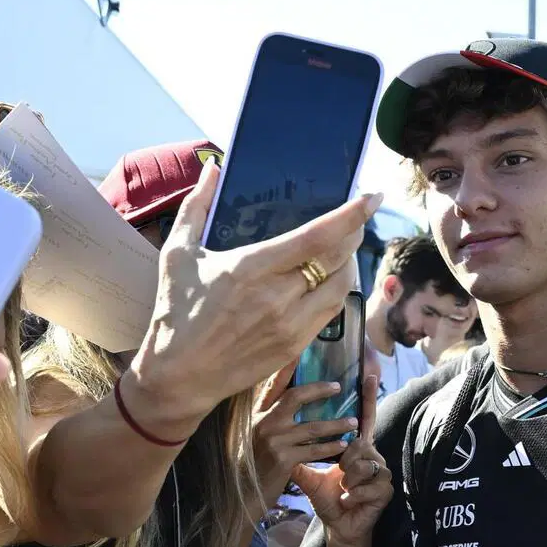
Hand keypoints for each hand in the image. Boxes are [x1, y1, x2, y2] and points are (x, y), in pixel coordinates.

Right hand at [126, 166, 383, 435]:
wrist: (179, 377)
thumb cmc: (175, 314)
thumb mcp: (176, 255)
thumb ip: (195, 207)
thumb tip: (212, 169)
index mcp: (251, 268)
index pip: (317, 237)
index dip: (351, 215)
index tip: (372, 197)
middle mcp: (277, 296)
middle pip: (338, 258)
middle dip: (353, 234)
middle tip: (356, 220)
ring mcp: (289, 324)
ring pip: (342, 286)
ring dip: (349, 264)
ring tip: (342, 250)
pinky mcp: (294, 346)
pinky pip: (330, 312)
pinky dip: (336, 291)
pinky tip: (328, 281)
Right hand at [252, 378, 356, 499]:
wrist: (242, 496)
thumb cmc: (252, 465)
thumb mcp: (254, 436)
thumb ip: (269, 418)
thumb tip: (288, 400)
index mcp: (257, 415)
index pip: (273, 384)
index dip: (287, 366)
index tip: (300, 350)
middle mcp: (263, 423)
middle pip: (295, 397)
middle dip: (319, 390)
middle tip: (338, 387)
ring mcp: (273, 441)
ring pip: (312, 427)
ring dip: (335, 424)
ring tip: (353, 422)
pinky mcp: (283, 459)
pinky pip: (314, 450)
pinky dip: (331, 448)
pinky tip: (343, 445)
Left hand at [289, 367, 390, 546]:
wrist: (341, 527)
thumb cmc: (329, 499)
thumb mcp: (309, 477)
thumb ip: (299, 457)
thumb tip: (278, 438)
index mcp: (357, 449)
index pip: (363, 419)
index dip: (366, 398)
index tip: (369, 374)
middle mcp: (372, 456)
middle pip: (358, 443)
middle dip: (344, 460)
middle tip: (340, 475)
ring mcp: (382, 472)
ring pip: (361, 465)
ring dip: (347, 481)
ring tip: (344, 491)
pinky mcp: (386, 490)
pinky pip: (365, 486)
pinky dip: (351, 496)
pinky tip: (349, 502)